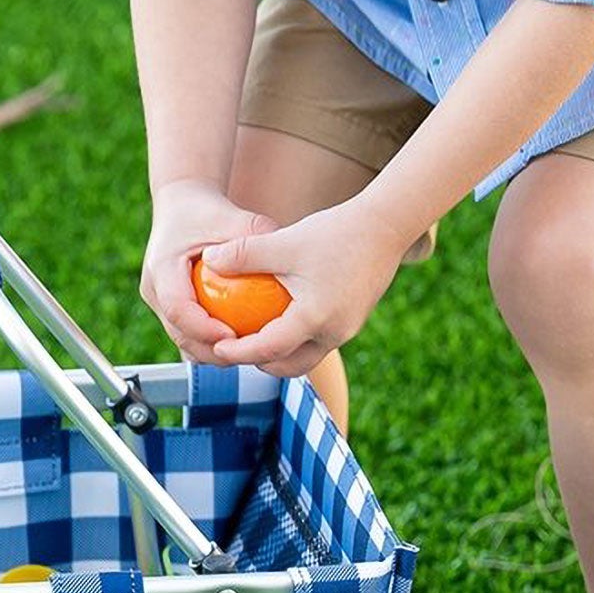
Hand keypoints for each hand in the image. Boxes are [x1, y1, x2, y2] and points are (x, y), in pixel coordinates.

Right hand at [141, 179, 281, 363]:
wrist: (181, 206)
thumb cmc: (206, 210)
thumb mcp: (231, 215)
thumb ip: (253, 233)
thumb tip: (282, 254)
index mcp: (162, 267)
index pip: (178, 308)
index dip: (204, 329)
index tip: (234, 336)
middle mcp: (154, 289)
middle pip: (179, 334)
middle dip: (213, 351)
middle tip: (250, 353)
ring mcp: (159, 302)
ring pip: (183, 342)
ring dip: (214, 353)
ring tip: (249, 353)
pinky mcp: (169, 309)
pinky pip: (190, 336)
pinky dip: (213, 344)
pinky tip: (243, 345)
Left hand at [193, 199, 407, 376]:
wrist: (386, 226)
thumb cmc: (334, 232)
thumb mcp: (283, 242)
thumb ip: (243, 254)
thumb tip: (208, 259)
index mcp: (315, 319)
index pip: (268, 349)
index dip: (238, 353)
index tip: (216, 348)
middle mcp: (335, 333)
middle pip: (290, 366)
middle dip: (260, 364)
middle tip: (234, 348)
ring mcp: (347, 329)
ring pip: (307, 355)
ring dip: (280, 353)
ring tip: (254, 335)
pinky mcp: (353, 320)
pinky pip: (320, 338)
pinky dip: (297, 337)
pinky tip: (280, 315)